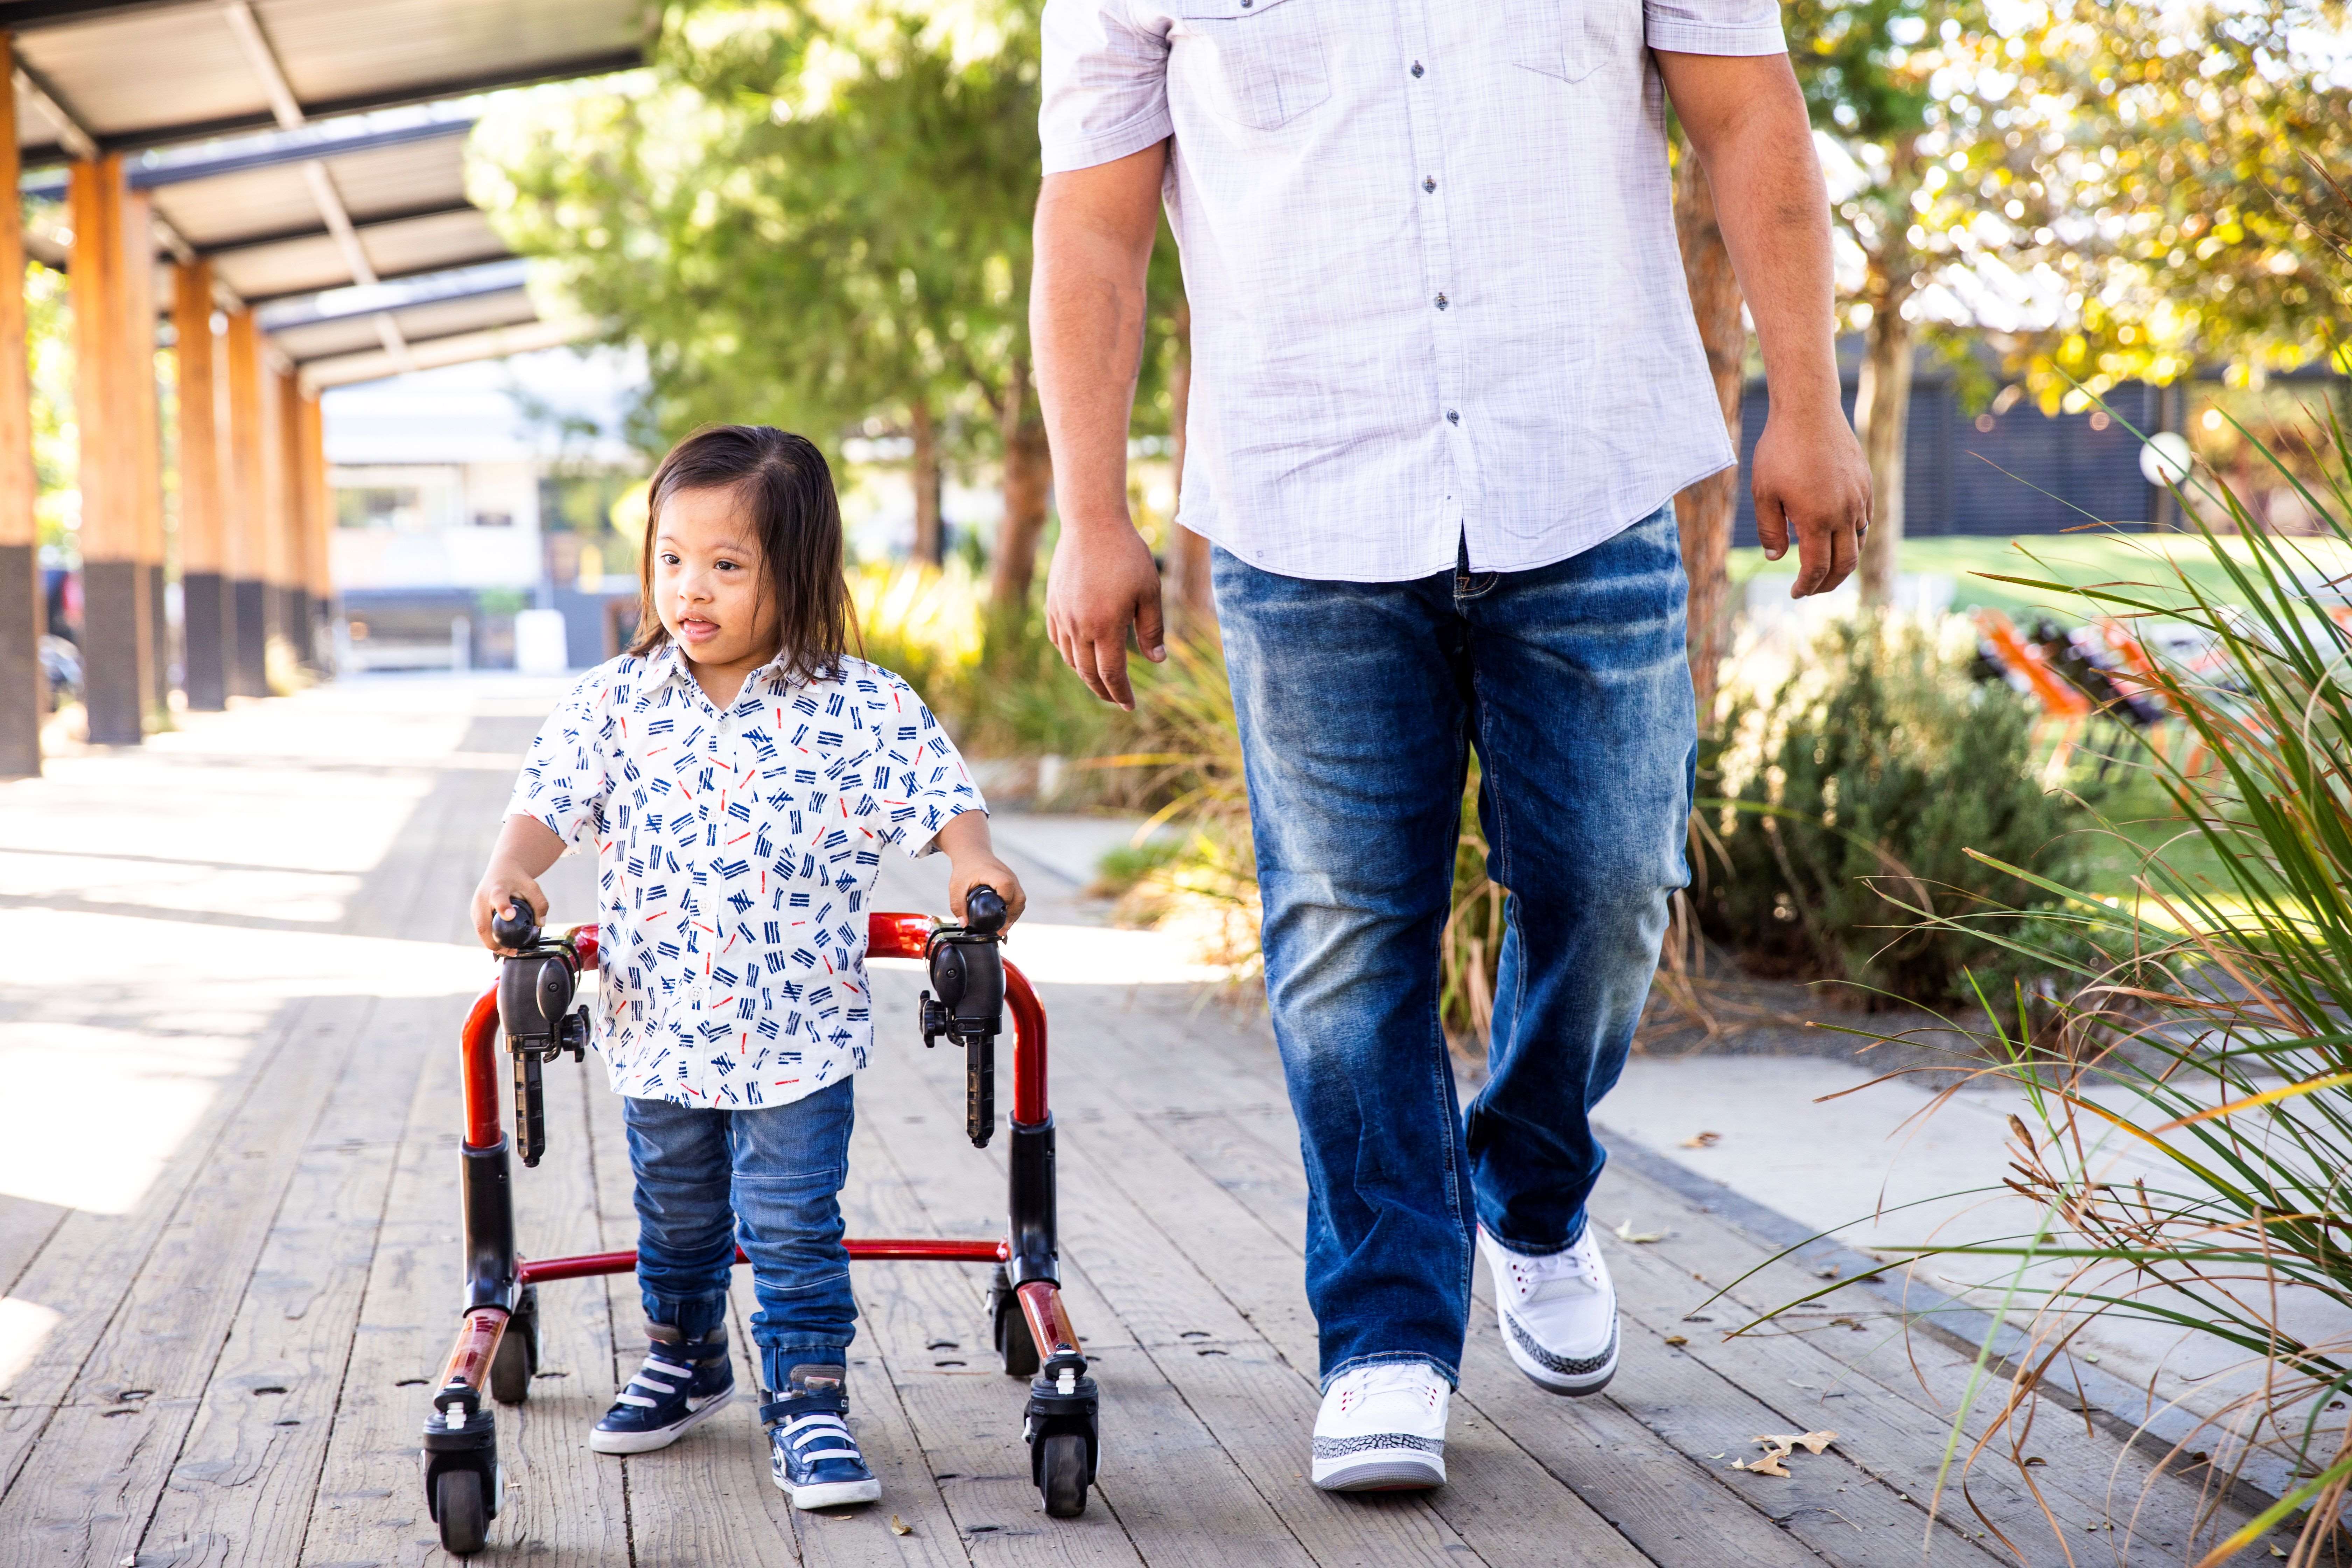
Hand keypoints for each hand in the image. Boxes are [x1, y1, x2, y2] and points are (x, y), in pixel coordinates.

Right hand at [472, 866, 548, 952]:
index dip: (503, 907)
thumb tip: (540, 925)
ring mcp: (475, 908)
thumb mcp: (532, 886)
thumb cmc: (517, 879)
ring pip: (480, 931)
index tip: (510, 915)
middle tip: (512, 951)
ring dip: (493, 944)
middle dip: (495, 942)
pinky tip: (503, 947)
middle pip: (483, 925)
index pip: (499, 898)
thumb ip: (540, 904)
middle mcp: (482, 898)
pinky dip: (491, 940)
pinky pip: (481, 931)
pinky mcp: (474, 914)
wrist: (501, 870)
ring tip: (510, 952)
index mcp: (498, 888)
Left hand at [949, 854, 1026, 928]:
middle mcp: (1009, 876)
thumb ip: (957, 905)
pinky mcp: (1013, 882)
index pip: (1007, 891)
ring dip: (1014, 915)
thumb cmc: (965, 868)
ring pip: (1021, 900)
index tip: (996, 918)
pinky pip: (1018, 898)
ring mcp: (1013, 879)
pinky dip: (1013, 909)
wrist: (973, 853)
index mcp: (997, 875)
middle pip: (1019, 899)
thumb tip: (964, 924)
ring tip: (1003, 927)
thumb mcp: (956, 886)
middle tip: (1001, 929)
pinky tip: (1005, 919)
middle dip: (1012, 916)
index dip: (1004, 905)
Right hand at [1045, 520, 1164, 709]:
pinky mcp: (1052, 604)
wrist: (1092, 523)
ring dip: (1086, 675)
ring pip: (1070, 659)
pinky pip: (1057, 640)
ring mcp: (1062, 616)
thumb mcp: (1149, 592)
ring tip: (1101, 680)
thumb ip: (1152, 629)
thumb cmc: (1127, 555)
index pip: (1111, 674)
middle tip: (1117, 700)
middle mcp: (1079, 626)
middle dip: (1104, 692)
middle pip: (1088, 673)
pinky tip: (1080, 654)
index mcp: (1106, 627)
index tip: (1130, 706)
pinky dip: (1069, 654)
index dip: (1121, 694)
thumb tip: (1158, 661)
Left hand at [1752, 403, 1870, 597]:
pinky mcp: (1865, 484)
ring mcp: (1859, 498)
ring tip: (1825, 569)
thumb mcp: (1763, 492)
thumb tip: (1776, 558)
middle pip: (1844, 564)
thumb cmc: (1779, 451)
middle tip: (1812, 590)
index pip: (1817, 568)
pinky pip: (1864, 521)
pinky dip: (1853, 538)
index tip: (1796, 593)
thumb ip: (1770, 529)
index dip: (1807, 586)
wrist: (1808, 410)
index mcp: (1816, 519)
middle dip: (1828, 584)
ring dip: (1843, 562)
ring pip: (1858, 543)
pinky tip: (1837, 538)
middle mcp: (1843, 513)